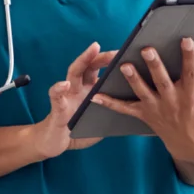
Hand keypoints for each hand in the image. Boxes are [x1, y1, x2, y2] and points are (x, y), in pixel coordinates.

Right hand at [31, 42, 117, 158]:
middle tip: (115, 51)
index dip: (111, 61)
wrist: (55, 143)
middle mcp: (77, 88)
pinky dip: (59, 89)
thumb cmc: (79, 129)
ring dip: (82, 60)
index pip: (98, 70)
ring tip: (92, 50)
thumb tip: (138, 108)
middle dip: (100, 56)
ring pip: (73, 73)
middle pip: (88, 66)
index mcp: (89, 90)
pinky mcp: (57, 108)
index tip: (127, 54)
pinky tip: (64, 85)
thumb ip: (112, 110)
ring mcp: (67, 96)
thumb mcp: (100, 119)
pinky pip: (56, 96)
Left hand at [92, 38, 193, 164]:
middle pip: (163, 80)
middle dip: (155, 65)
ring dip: (132, 79)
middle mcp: (173, 100)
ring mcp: (157, 108)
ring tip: (123, 65)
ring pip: (142, 91)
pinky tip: (95, 95)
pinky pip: (124, 109)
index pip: (192, 71)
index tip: (186, 40)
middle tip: (147, 49)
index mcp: (192, 93)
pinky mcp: (145, 115)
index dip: (189, 56)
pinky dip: (110, 103)